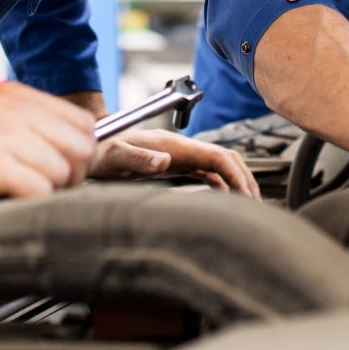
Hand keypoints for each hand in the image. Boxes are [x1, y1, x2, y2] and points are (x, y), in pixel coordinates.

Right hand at [0, 82, 97, 227]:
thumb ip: (32, 129)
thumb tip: (82, 150)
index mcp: (14, 96)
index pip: (83, 123)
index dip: (79, 155)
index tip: (59, 173)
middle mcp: (10, 108)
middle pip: (81, 146)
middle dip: (71, 176)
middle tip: (43, 189)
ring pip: (63, 170)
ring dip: (48, 193)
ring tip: (17, 195)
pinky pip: (40, 190)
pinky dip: (30, 204)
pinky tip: (5, 201)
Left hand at [90, 128, 260, 196]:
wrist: (92, 147)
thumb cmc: (102, 151)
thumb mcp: (115, 157)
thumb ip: (138, 159)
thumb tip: (164, 162)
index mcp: (173, 145)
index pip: (215, 155)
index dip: (234, 172)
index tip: (246, 192)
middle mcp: (180, 149)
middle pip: (223, 158)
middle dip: (243, 177)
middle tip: (256, 201)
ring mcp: (179, 156)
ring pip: (217, 166)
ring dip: (234, 181)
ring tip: (247, 203)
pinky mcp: (174, 165)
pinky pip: (205, 173)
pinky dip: (221, 184)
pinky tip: (225, 198)